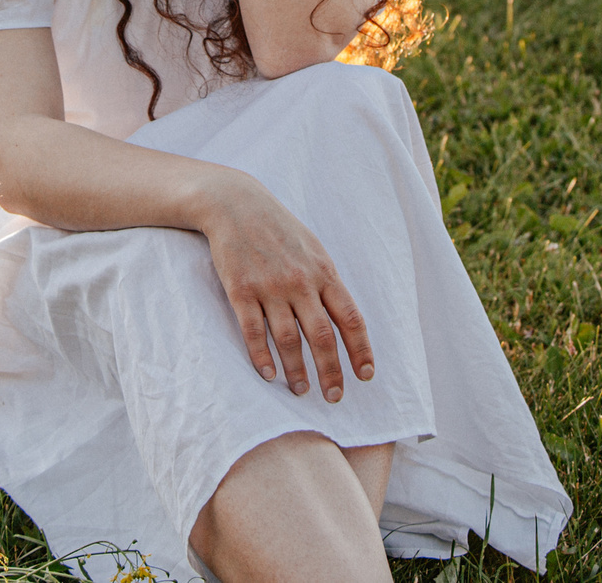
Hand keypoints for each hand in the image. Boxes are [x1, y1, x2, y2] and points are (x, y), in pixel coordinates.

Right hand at [198, 171, 374, 400]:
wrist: (236, 204)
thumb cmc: (279, 229)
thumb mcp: (313, 249)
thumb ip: (327, 282)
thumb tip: (343, 319)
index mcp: (323, 272)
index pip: (350, 318)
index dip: (360, 349)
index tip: (365, 375)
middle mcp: (300, 282)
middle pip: (322, 336)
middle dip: (331, 371)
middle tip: (334, 397)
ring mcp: (269, 287)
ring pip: (288, 339)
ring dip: (297, 370)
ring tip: (302, 391)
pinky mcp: (241, 290)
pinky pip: (254, 331)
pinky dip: (262, 357)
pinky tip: (268, 374)